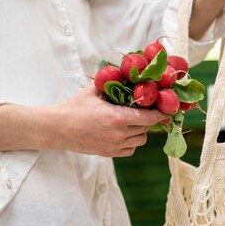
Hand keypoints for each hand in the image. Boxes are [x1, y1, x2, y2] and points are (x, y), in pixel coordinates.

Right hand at [51, 85, 165, 156]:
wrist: (58, 129)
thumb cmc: (75, 107)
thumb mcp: (94, 90)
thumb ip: (112, 82)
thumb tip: (128, 71)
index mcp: (117, 117)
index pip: (149, 118)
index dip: (160, 113)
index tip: (166, 109)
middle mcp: (119, 134)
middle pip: (146, 128)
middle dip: (148, 119)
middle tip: (145, 110)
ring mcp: (115, 146)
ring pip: (141, 140)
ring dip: (141, 131)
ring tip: (134, 122)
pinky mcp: (110, 154)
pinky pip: (131, 150)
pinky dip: (132, 142)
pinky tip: (125, 133)